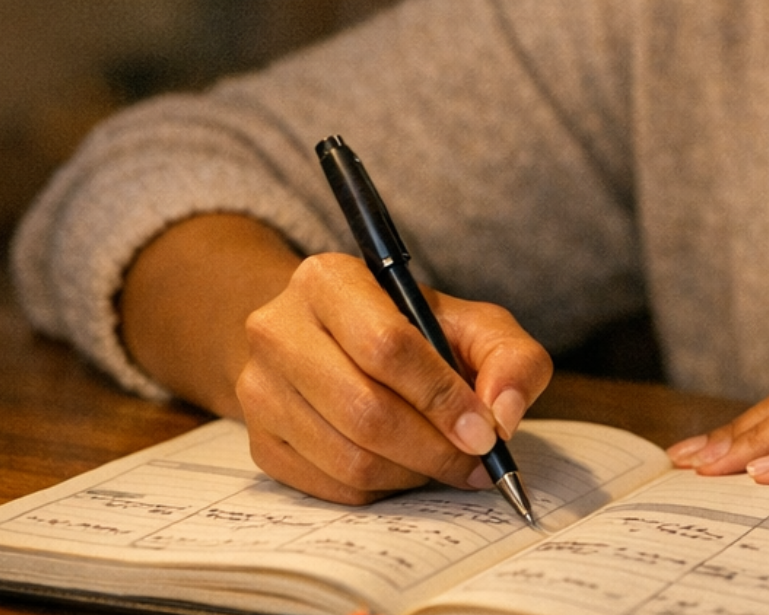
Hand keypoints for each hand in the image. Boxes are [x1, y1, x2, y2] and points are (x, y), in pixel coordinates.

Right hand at [233, 252, 552, 505]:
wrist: (334, 343)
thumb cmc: (413, 331)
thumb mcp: (472, 324)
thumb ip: (510, 357)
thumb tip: (503, 416)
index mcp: (328, 280)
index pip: (387, 346)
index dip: (442, 397)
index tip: (484, 432)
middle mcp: (277, 329)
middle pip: (365, 411)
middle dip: (434, 448)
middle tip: (476, 462)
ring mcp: (258, 388)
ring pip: (348, 458)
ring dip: (412, 473)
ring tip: (444, 462)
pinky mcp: (259, 441)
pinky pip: (330, 486)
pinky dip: (382, 489)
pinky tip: (405, 467)